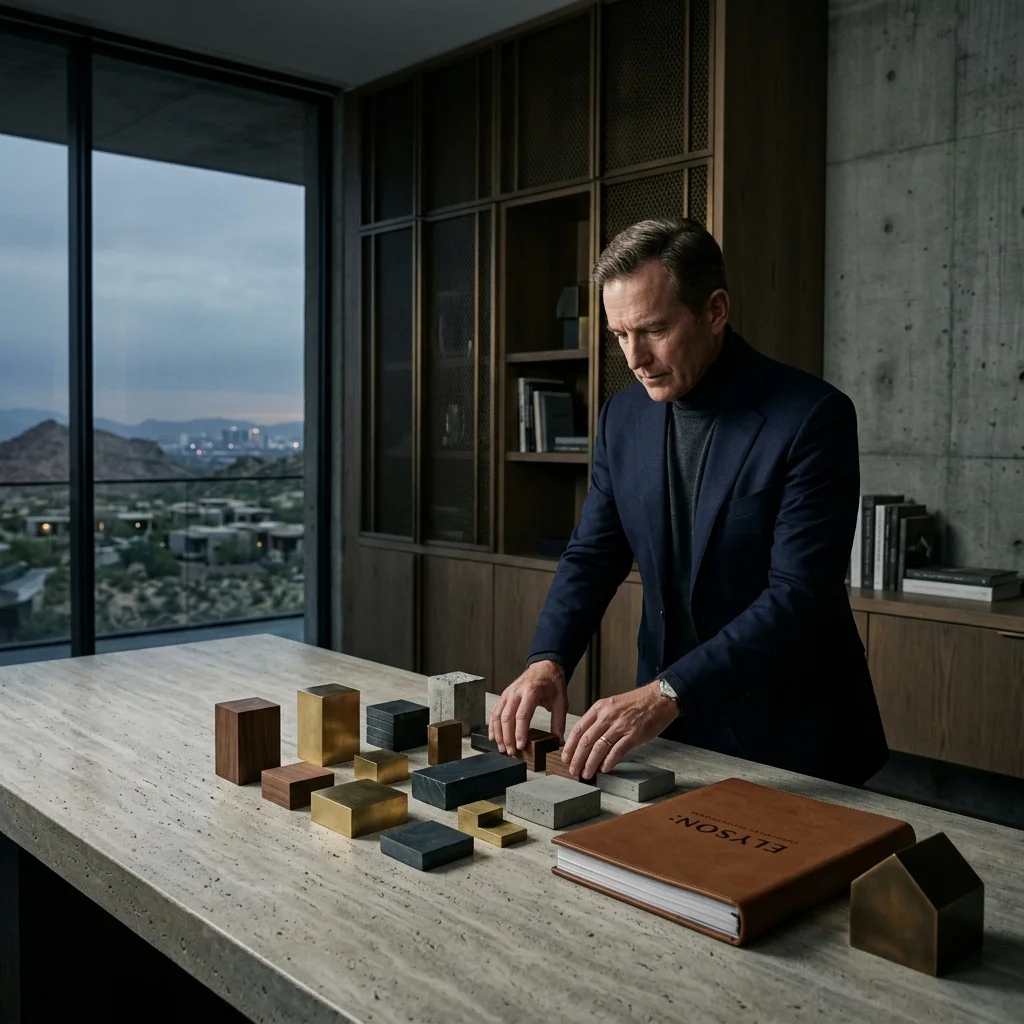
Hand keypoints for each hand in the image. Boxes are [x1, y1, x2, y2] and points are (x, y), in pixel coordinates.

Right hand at [489, 660, 566, 753]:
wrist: (544, 667)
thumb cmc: (552, 683)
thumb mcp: (561, 701)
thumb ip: (559, 721)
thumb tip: (558, 741)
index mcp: (531, 692)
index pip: (522, 715)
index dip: (519, 732)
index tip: (520, 746)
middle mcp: (516, 692)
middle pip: (507, 717)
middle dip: (507, 737)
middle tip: (511, 752)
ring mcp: (508, 693)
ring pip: (497, 715)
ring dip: (498, 734)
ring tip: (502, 748)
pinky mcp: (504, 696)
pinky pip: (495, 711)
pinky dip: (492, 725)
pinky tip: (493, 737)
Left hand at [562, 682, 678, 778]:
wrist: (660, 698)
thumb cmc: (637, 703)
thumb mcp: (613, 705)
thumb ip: (600, 720)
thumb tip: (588, 741)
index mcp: (600, 708)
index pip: (578, 728)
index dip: (570, 745)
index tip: (566, 757)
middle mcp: (608, 716)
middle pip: (586, 740)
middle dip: (577, 758)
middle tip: (573, 770)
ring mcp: (621, 725)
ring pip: (599, 748)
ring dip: (590, 763)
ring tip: (586, 773)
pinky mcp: (634, 735)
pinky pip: (617, 751)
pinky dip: (608, 762)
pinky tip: (604, 769)